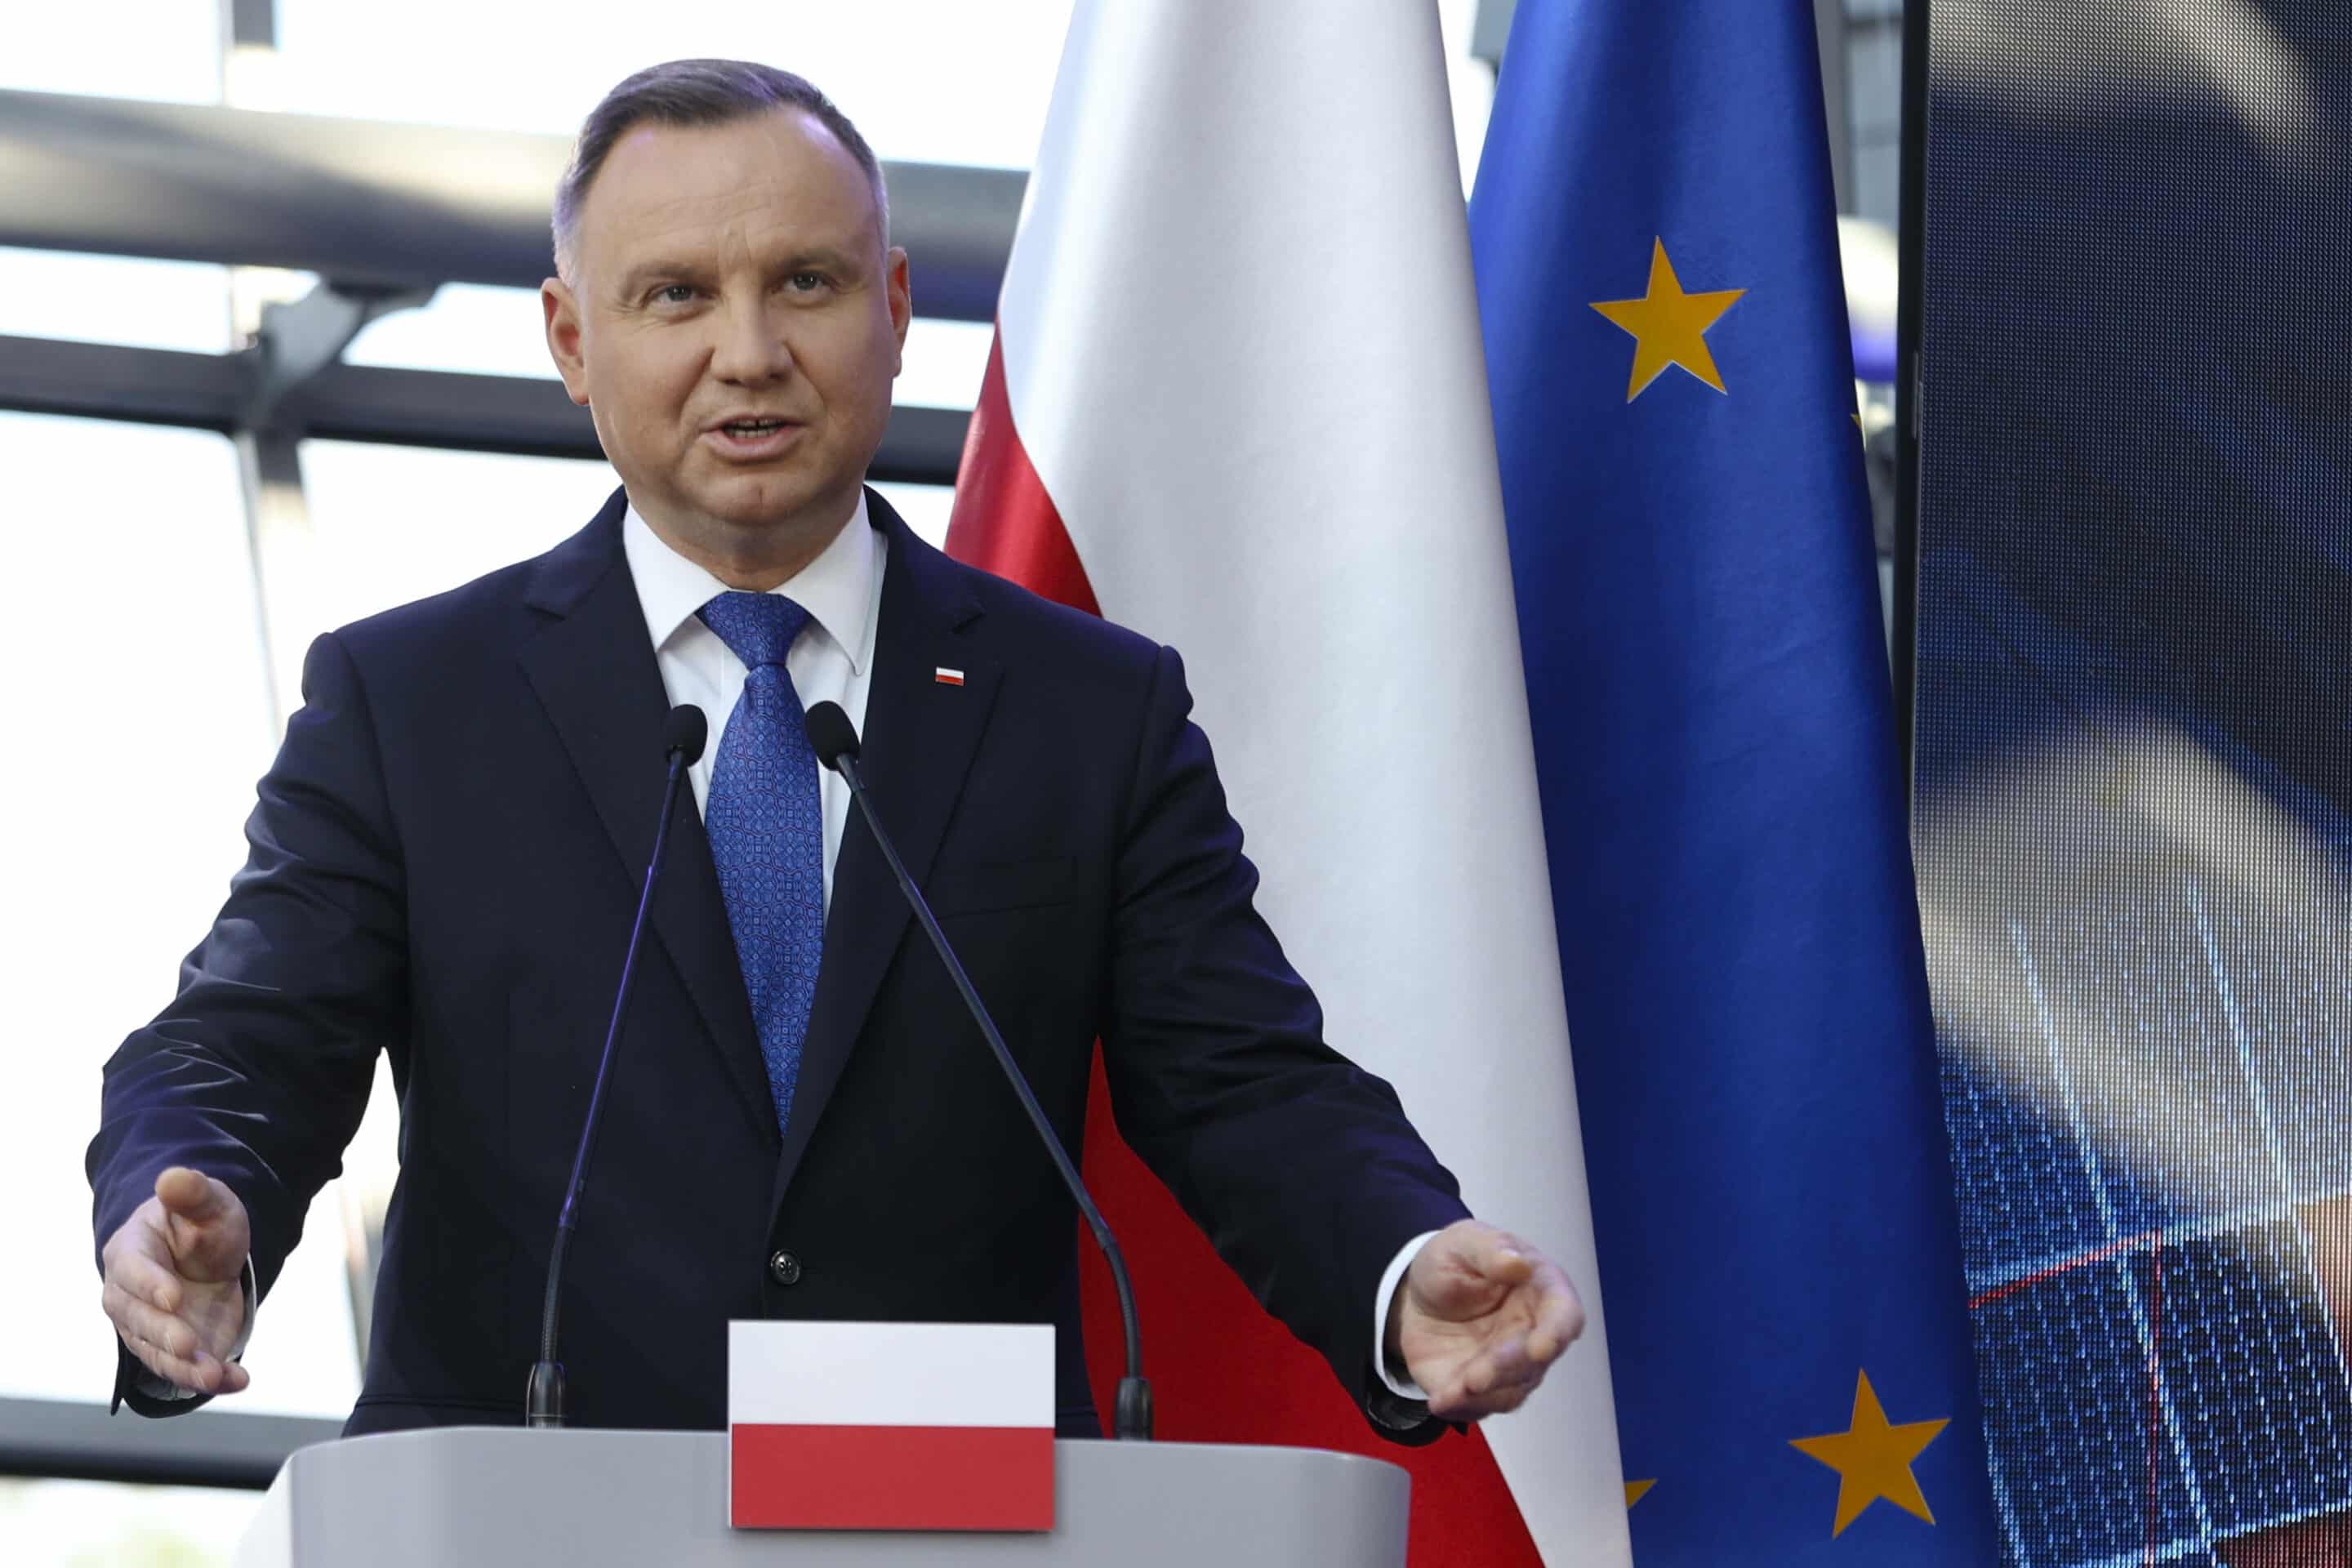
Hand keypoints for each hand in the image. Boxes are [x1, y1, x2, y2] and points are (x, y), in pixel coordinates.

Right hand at [100, 1167, 251, 1395]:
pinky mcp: (172, 1350)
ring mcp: (148, 1328)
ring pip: (156, 1353)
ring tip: (215, 1375)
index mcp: (130, 1251)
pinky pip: (183, 1369)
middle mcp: (129, 1295)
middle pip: (135, 1319)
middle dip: (161, 1333)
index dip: (149, 1285)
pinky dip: (210, 1379)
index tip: (173, 1297)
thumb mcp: (209, 1202)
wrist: (209, 1254)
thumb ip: (192, 1193)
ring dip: (184, 1368)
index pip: (131, 1270)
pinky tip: (238, 1380)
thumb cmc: (201, 1224)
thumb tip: (172, 1177)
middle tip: (187, 1344)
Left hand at [1389, 1219, 1582, 1421]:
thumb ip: (1489, 1250)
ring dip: (1484, 1394)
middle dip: (1506, 1369)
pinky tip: (1440, 1400)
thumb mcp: (1463, 1243)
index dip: (1557, 1333)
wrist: (1418, 1295)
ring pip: (1510, 1390)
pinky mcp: (1484, 1390)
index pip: (1565, 1315)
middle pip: (1534, 1361)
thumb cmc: (1453, 1262)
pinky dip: (1461, 1407)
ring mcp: (1511, 1367)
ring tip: (1452, 1390)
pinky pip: (1479, 1406)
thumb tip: (1517, 1262)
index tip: (1540, 1347)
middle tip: (1475, 1376)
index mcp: (1540, 1291)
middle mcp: (1534, 1334)